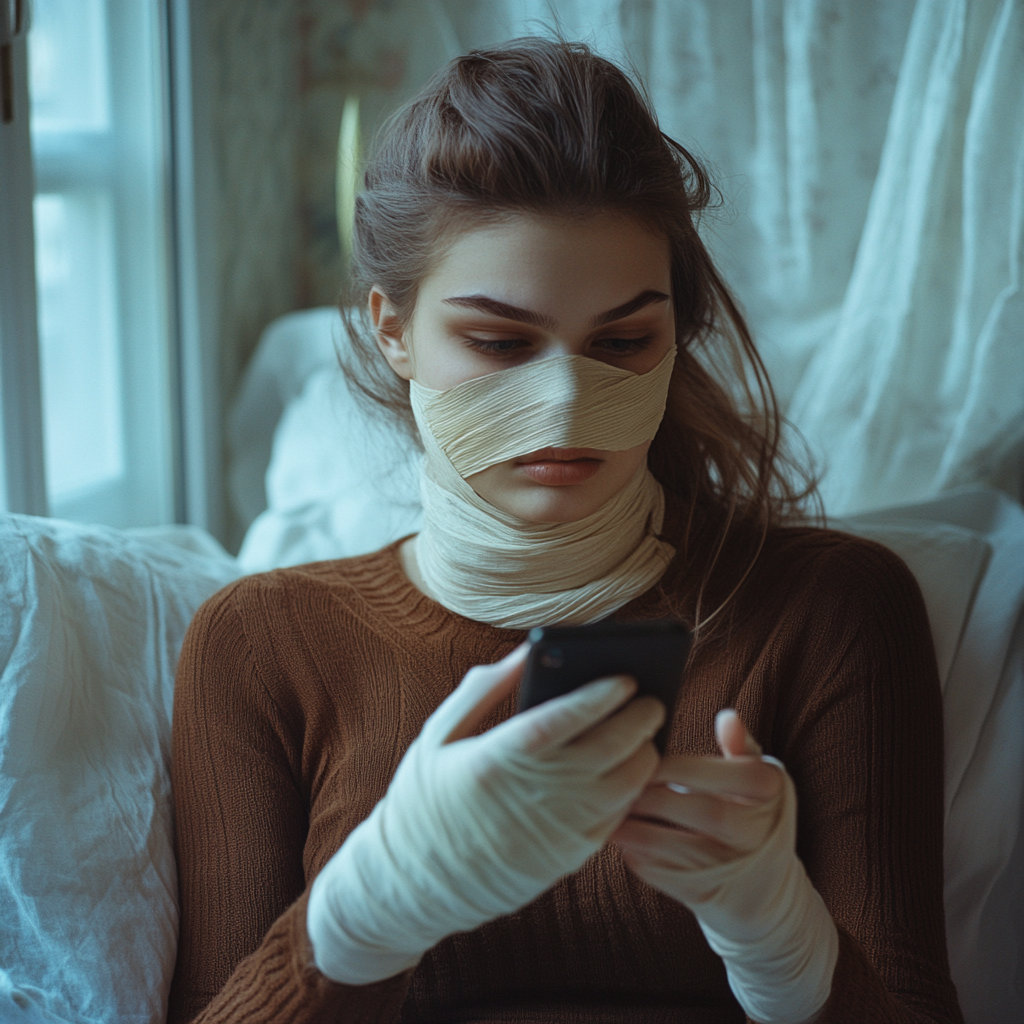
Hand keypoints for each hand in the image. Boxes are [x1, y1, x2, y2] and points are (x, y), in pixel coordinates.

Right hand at [308, 644, 664, 984]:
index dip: (600, 696)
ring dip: (644, 753)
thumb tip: (526, 653)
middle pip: (608, 750)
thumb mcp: (436, 736)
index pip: (563, 720)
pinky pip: (618, 817)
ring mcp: (555, 833)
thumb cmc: (423, 801)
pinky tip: (628, 766)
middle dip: (639, 719)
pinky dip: (632, 788)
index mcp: (494, 761)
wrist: (412, 884)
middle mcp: (532, 797)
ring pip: (625, 786)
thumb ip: (482, 689)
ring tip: (644, 729)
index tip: (625, 677)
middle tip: (650, 697)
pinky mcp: (568, 860)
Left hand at [612, 709, 783, 892]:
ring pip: (684, 850)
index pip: (729, 776)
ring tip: (612, 815)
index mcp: (772, 793)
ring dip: (640, 831)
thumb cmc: (751, 815)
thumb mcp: (756, 780)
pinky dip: (641, 860)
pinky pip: (671, 878)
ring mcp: (737, 870)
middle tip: (621, 787)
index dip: (684, 768)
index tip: (648, 760)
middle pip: (707, 812)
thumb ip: (740, 747)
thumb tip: (727, 716)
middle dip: (658, 798)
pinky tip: (621, 842)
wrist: (762, 892)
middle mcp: (761, 833)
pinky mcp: (712, 899)